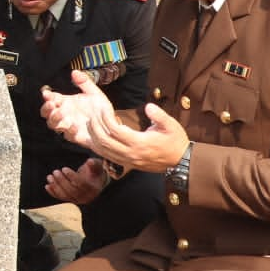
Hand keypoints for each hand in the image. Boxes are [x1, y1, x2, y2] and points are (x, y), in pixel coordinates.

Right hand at [41, 70, 117, 147]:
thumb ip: (84, 82)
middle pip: (47, 113)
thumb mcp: (94, 93)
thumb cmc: (101, 109)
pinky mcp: (76, 136)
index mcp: (66, 103)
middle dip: (46, 109)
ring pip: (53, 125)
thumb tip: (74, 72)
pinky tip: (74, 125)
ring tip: (60, 113)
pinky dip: (69, 130)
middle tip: (50, 104)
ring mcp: (68, 125)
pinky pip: (68, 135)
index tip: (47, 93)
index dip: (47, 96)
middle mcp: (64, 115)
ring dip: (54, 119)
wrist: (111, 125)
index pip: (51, 99)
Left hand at [44, 157, 109, 204]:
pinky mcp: (71, 200)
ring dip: (56, 187)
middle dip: (62, 181)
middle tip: (55, 171)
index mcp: (93, 188)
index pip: (82, 184)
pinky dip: (53, 193)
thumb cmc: (94, 172)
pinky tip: (47, 186)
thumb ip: (94, 164)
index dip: (72, 176)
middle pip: (72, 191)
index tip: (64, 168)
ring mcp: (78, 200)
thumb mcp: (97, 167)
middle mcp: (86, 197)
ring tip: (49, 177)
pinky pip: (61, 198)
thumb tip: (90, 161)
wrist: (94, 183)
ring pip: (66, 196)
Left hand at [46, 71, 188, 172]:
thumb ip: (159, 115)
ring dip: (93, 137)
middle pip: (104, 141)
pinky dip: (98, 147)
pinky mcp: (126, 164)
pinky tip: (94, 138)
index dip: (105, 118)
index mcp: (140, 143)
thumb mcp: (171, 125)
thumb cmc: (175, 141)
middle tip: (91, 115)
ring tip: (90, 124)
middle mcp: (130, 153)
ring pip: (102, 151)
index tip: (102, 108)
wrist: (179, 161)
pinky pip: (106, 156)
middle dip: (94, 127)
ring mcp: (127, 161)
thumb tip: (148, 106)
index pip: (115, 130)